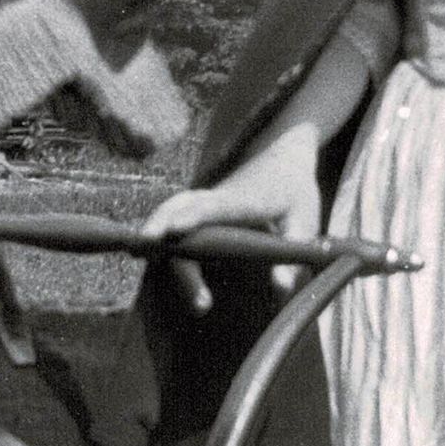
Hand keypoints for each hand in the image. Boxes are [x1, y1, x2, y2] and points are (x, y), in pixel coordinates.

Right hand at [143, 126, 322, 310]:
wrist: (283, 158)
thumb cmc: (296, 193)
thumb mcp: (306, 220)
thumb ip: (293, 250)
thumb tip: (280, 287)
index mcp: (246, 200)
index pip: (215, 207)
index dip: (194, 217)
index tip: (174, 229)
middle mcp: (219, 198)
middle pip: (182, 207)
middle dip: (161, 224)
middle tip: (146, 251)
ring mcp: (206, 202)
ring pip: (172, 209)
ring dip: (155, 227)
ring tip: (139, 255)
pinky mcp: (199, 209)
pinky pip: (173, 215)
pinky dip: (157, 228)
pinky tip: (147, 252)